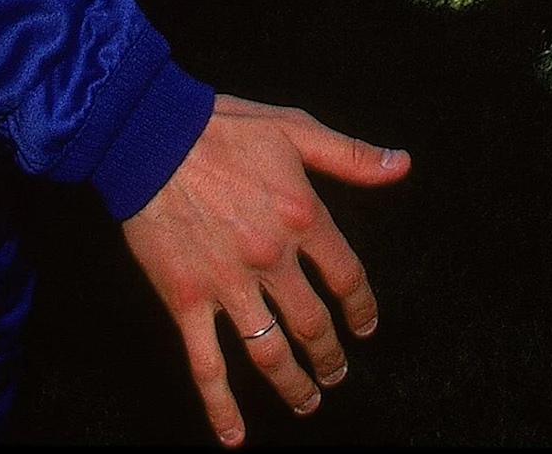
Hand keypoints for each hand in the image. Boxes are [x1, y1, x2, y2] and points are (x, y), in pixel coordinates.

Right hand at [121, 96, 408, 447]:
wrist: (148, 135)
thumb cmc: (221, 127)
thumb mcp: (295, 130)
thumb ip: (351, 156)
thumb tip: (402, 165)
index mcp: (302, 217)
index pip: (347, 276)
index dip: (362, 306)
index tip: (365, 325)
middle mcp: (271, 259)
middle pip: (313, 323)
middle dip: (330, 355)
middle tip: (337, 371)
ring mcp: (228, 286)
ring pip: (271, 352)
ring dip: (294, 383)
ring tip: (309, 400)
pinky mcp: (187, 301)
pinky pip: (206, 365)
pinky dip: (221, 406)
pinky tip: (235, 436)